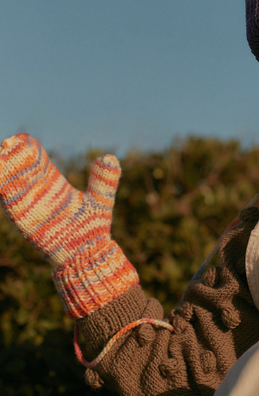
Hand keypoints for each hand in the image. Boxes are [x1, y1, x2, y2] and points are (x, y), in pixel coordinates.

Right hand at [0, 133, 119, 267]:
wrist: (86, 255)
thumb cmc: (92, 229)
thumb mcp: (100, 200)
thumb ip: (104, 180)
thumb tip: (110, 157)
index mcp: (56, 186)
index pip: (38, 163)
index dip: (29, 151)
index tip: (22, 139)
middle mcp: (40, 195)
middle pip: (22, 171)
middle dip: (14, 158)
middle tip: (8, 144)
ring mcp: (32, 208)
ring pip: (12, 186)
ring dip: (6, 172)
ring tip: (2, 157)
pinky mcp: (26, 221)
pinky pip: (10, 204)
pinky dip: (5, 190)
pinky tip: (1, 178)